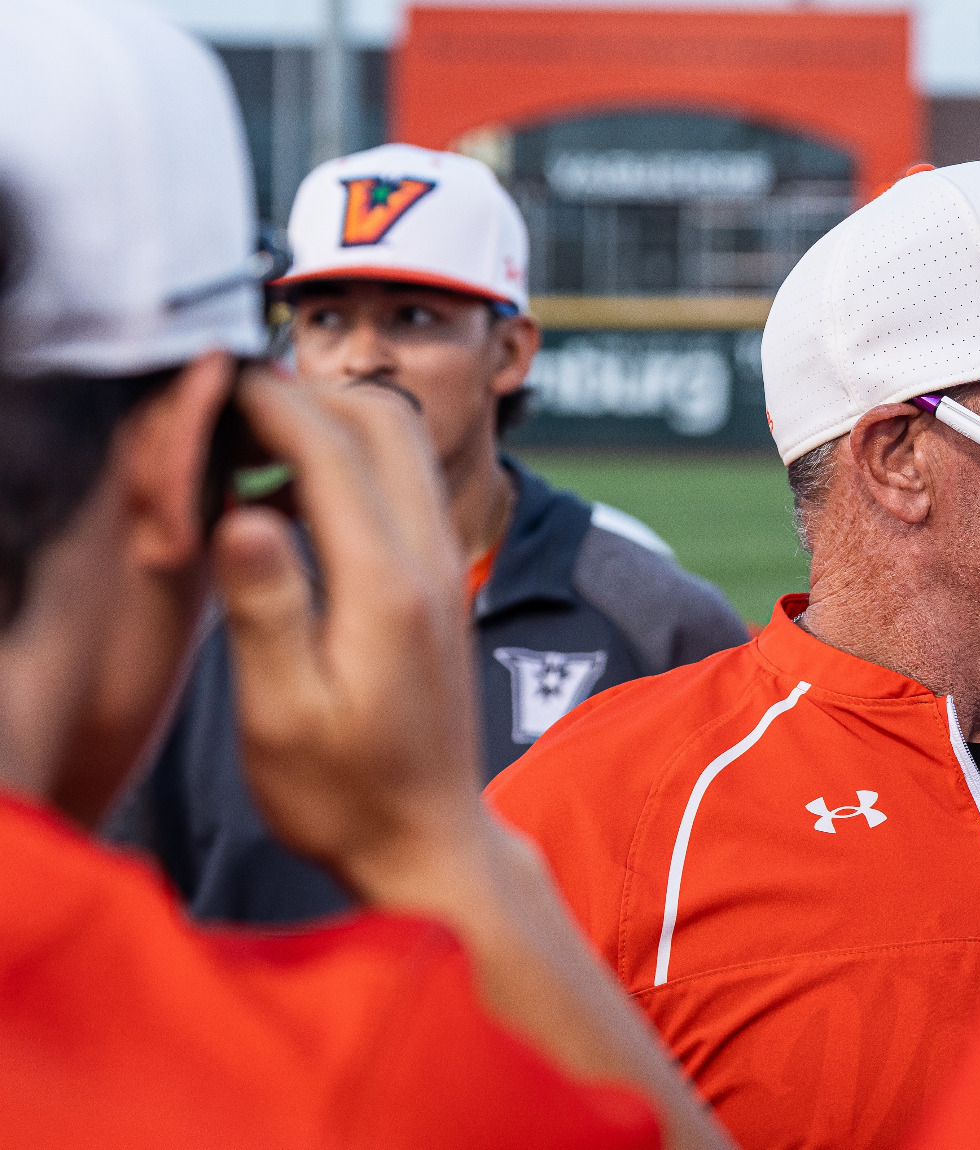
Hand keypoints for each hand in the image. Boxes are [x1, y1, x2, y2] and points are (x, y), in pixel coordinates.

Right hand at [211, 364, 484, 893]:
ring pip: (402, 445)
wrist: (427, 838)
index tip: (205, 378)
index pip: (330, 446)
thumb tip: (240, 515)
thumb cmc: (345, 793)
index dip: (265, 397)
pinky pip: (404, 484)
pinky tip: (283, 502)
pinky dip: (348, 462)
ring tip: (244, 446)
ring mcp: (446, 566)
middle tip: (222, 408)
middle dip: (302, 392)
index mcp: (386, 584)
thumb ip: (267, 609)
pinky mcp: (442, 580)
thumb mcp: (284, 715)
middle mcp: (431, 560)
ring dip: (330, 421)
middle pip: (382, 419)